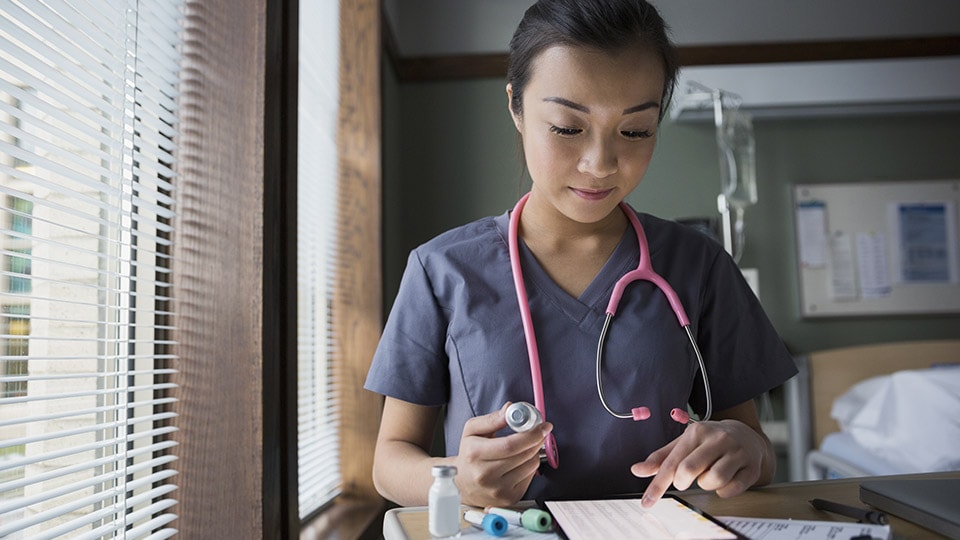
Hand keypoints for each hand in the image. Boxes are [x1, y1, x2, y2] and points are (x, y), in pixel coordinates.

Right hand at [454, 402, 552, 506]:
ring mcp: (497, 489)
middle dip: (537, 440)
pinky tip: (522, 460)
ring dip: (534, 452)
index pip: (510, 445)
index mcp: (474, 454)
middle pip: (523, 455)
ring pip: (530, 465)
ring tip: (527, 446)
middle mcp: (485, 475)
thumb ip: (492, 419)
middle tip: (541, 431)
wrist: (463, 483)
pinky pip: (530, 476)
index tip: (542, 425)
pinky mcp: (509, 498)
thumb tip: (510, 409)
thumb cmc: (469, 454)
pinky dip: (530, 465)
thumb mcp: (472, 430)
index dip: (531, 434)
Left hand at [630, 419, 768, 507]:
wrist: (747, 435)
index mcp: (697, 432)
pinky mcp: (752, 468)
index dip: (658, 484)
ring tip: (708, 476)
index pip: (672, 462)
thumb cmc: (710, 441)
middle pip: (690, 469)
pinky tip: (725, 480)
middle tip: (684, 480)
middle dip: (682, 481)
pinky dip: (723, 491)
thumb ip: (661, 458)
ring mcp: (737, 453)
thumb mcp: (684, 443)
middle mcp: (718, 439)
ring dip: (706, 485)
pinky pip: (731, 490)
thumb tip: (637, 470)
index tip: (647, 501)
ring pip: (713, 480)